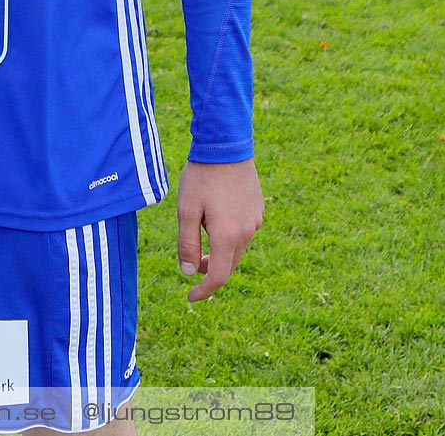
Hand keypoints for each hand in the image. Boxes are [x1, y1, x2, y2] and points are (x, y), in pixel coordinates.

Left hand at [176, 158, 264, 301]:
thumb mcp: (186, 210)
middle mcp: (247, 232)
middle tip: (190, 262)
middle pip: (229, 264)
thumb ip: (186, 243)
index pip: (219, 276)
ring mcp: (256, 221)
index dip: (204, 290)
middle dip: (209, 269)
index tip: (190, 297)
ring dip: (218, 250)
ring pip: (236, 249)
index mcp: (227, 235)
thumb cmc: (201, 177)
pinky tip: (215, 216)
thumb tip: (188, 272)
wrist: (225, 145)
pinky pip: (243, 232)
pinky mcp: (258, 210)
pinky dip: (228, 235)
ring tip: (200, 227)